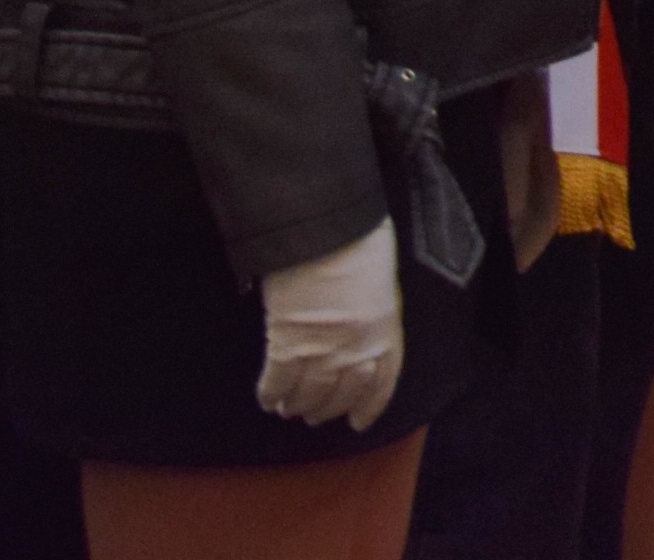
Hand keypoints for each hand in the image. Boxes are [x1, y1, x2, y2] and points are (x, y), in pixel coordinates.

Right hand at [254, 217, 403, 429]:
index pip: (380, 384)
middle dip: (327, 409)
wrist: (327, 231)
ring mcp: (321, 351)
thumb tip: (361, 329)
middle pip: (341, 395)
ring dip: (299, 406)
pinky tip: (268, 399)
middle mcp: (356, 350)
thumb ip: (373, 314)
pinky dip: (271, 394)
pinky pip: (277, 381)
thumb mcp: (381, 283)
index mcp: (385, 333)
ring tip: (290, 410)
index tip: (357, 423)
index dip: (368, 407)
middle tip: (315, 416)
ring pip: (309, 395)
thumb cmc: (359, 244)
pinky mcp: (286, 343)